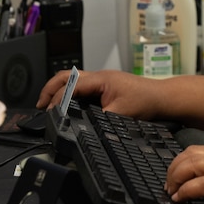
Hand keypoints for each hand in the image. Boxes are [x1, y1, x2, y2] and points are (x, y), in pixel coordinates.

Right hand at [36, 68, 160, 118]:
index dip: (57, 98)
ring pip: (73, 81)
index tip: (49, 111)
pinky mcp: (105, 88)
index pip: (70, 85)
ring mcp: (101, 82)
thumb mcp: (121, 114)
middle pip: (66, 77)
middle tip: (40, 104)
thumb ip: (100, 119)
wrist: (163, 98)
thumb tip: (83, 126)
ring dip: (59, 91)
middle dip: (50, 89)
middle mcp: (99, 77)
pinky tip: (68, 106)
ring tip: (49, 105)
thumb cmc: (146, 101)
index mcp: (100, 79)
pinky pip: (82, 88)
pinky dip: (70, 95)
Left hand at [165, 146, 203, 203]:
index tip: (178, 177)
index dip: (185, 163)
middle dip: (174, 166)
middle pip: (191, 152)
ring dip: (176, 176)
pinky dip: (186, 190)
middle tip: (169, 183)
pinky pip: (200, 183)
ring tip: (171, 190)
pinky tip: (181, 198)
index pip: (203, 151)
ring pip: (192, 162)